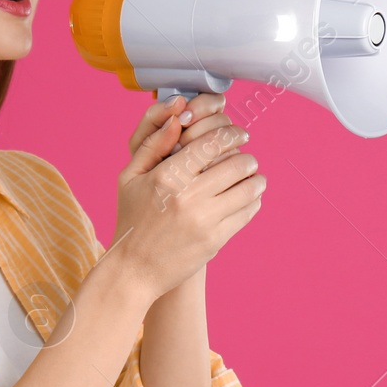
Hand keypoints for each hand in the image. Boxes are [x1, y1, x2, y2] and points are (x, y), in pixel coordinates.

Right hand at [108, 93, 264, 297]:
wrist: (134, 268)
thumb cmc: (132, 218)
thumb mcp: (130, 177)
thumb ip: (153, 145)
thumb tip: (177, 118)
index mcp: (167, 176)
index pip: (211, 144)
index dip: (231, 135)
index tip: (239, 134)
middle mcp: (188, 197)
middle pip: (236, 165)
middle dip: (248, 157)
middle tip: (249, 157)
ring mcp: (204, 220)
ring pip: (247, 189)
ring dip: (256, 179)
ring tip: (255, 177)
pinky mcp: (215, 240)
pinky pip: (246, 213)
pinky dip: (253, 201)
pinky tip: (250, 197)